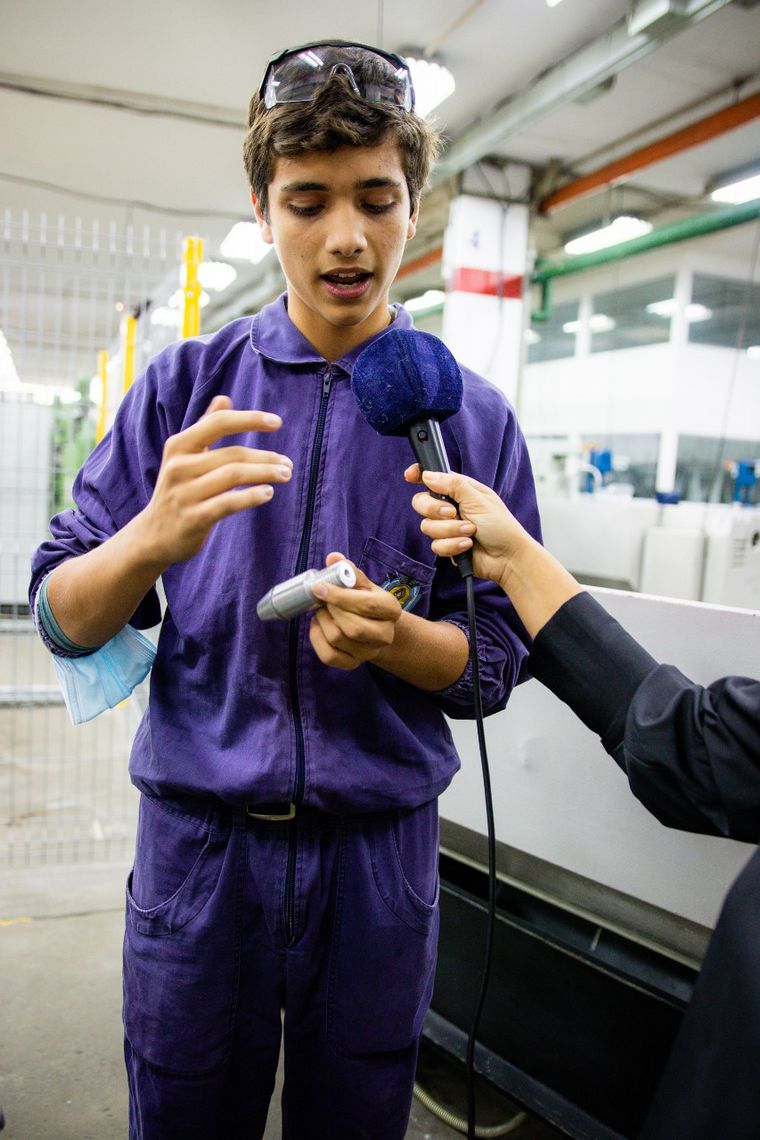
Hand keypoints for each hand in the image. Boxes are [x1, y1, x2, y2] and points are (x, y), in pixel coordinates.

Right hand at [140, 395, 291, 566]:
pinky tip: (268, 493)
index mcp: (178, 446)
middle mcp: (180, 466)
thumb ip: (204, 428)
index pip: (218, 424)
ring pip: (233, 476)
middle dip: (265, 457)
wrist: (152, 536)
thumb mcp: (183, 456)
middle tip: (288, 464)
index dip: (249, 419)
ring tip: (284, 475)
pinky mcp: (194, 518)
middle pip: (233, 454)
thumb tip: (224, 399)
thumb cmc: (176, 491)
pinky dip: (251, 496)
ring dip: (265, 474)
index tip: (277, 423)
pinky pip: (228, 503)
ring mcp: (185, 493)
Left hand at [308, 552, 401, 670]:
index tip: (319, 587)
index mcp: (391, 609)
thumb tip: (334, 558)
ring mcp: (370, 652)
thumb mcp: (363, 584)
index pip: (367, 605)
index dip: (340, 596)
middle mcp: (385, 634)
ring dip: (322, 622)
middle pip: (354, 627)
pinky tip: (317, 626)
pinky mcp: (353, 663)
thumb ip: (349, 572)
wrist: (374, 628)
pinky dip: (317, 639)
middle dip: (331, 611)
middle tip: (320, 599)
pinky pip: (330, 656)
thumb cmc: (366, 601)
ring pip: (339, 640)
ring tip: (320, 610)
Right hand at [403, 465, 529, 589]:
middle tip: (453, 513)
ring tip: (471, 531)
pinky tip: (468, 545)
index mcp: (459, 490)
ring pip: (427, 526)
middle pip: (421, 502)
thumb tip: (428, 475)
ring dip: (450, 530)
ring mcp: (447, 527)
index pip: (432, 479)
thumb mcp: (478, 499)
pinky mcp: (447, 546)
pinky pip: (436, 545)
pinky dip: (453, 545)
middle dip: (434, 509)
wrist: (507, 557)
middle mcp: (450, 507)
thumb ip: (453, 485)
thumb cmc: (501, 526)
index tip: (410, 475)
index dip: (418, 475)